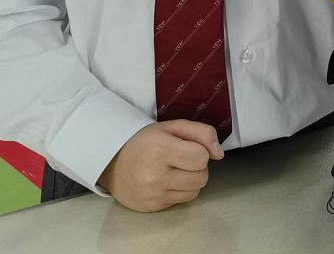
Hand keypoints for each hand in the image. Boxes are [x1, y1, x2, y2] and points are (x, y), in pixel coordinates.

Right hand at [97, 120, 223, 211]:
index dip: (200, 151)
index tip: (187, 147)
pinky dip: (182, 190)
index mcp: (160, 150)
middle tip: (182, 159)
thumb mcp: (173, 127)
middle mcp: (155, 175)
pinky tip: (169, 181)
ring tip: (177, 170)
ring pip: (195, 190)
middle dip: (198, 167)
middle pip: (201, 177)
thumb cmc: (146, 142)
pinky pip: (184, 200)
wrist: (113, 162)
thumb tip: (220, 154)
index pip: (201, 158)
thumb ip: (202, 133)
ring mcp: (153, 194)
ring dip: (192, 179)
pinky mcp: (153, 207)